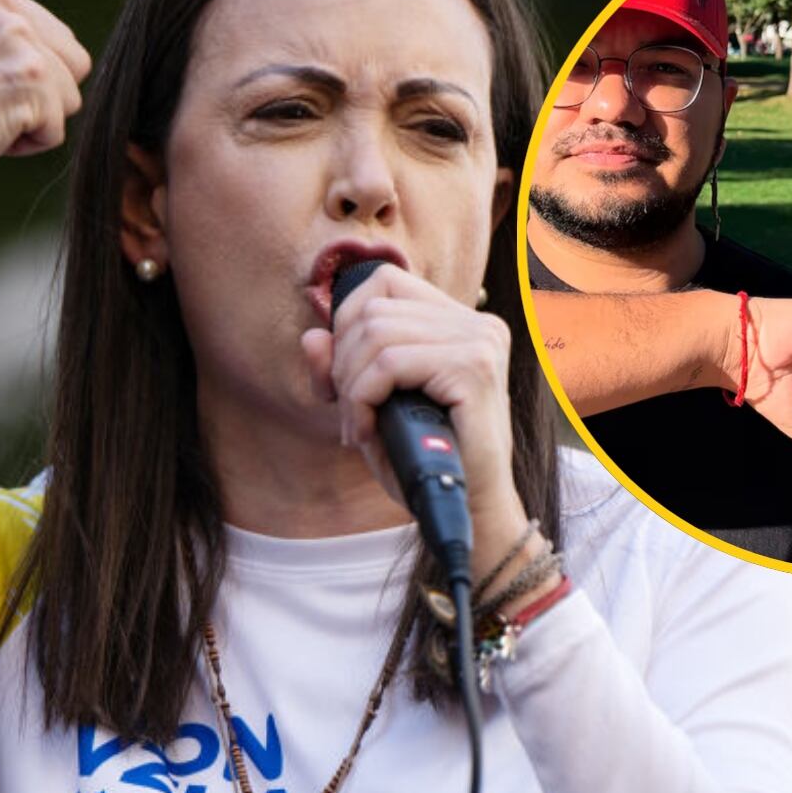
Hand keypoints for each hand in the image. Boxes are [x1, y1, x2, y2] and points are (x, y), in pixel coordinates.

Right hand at [0, 0, 91, 191]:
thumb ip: (10, 38)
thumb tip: (74, 58)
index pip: (58, 40)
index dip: (27, 79)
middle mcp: (2, 4)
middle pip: (74, 65)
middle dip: (40, 97)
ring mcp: (16, 37)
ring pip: (70, 98)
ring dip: (33, 122)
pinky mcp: (28, 76)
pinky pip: (57, 130)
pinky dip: (27, 146)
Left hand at [298, 267, 529, 571]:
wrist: (467, 511)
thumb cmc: (423, 461)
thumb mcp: (372, 407)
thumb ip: (340, 368)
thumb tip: (312, 335)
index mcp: (460, 321)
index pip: (384, 281)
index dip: (346, 322)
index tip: (343, 376)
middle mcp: (477, 323)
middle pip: (373, 309)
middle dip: (343, 362)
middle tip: (350, 412)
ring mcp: (479, 342)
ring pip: (376, 333)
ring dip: (351, 386)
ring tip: (360, 426)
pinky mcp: (473, 368)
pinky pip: (389, 364)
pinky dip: (362, 398)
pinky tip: (367, 430)